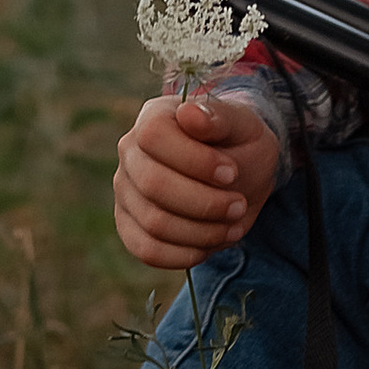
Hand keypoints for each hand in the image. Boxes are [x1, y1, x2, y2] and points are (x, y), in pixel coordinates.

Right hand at [112, 90, 280, 272]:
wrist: (238, 172)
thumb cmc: (239, 143)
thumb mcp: (243, 125)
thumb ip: (219, 118)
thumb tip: (188, 115)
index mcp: (153, 117)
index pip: (154, 136)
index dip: (195, 160)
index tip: (232, 173)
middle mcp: (129, 152)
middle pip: (152, 184)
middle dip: (204, 202)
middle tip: (239, 206)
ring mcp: (125, 190)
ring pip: (154, 223)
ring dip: (202, 231)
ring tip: (234, 224)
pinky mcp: (129, 225)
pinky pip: (148, 251)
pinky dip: (186, 254)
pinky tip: (214, 242)